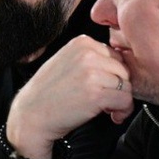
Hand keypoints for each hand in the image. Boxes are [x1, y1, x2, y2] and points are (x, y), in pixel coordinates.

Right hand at [5, 35, 132, 158]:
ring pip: (127, 86)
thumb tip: (119, 65)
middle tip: (106, 101)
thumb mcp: (66, 62)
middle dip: (119, 88)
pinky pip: (125, 100)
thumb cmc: (46, 94)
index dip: (113, 75)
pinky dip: (122, 111)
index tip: (104, 88)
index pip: (115, 56)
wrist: (31, 115)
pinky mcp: (97, 93)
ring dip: (121, 101)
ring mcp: (92, 73)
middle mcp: (87, 53)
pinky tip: (111, 115)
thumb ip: (89, 58)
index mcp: (81, 42)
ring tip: (107, 109)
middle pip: (124, 70)